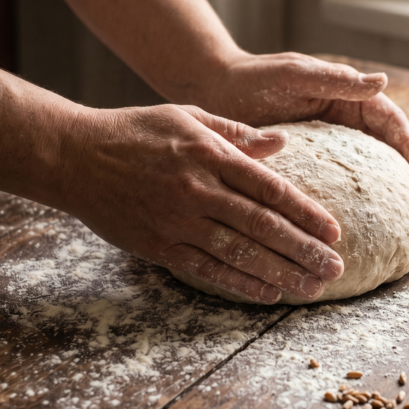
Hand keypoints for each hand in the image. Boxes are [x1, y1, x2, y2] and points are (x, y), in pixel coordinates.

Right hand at [57, 104, 344, 303]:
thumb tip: (281, 144)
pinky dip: (240, 282)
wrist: (73, 156)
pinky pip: (207, 269)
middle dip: (303, 250)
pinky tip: (268, 292)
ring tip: (311, 288)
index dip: (306, 213)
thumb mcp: (186, 116)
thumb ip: (235, 133)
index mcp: (209, 154)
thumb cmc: (134, 130)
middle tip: (335, 268)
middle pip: (262, 226)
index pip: (270, 188)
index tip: (334, 231)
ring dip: (280, 272)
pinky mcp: (158, 245)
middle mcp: (197, 189)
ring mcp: (177, 221)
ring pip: (239, 253)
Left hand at [200, 52, 408, 208]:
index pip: (390, 122)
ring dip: (389, 189)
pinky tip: (361, 222)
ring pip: (367, 166)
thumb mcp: (295, 74)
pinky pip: (337, 179)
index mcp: (346, 95)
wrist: (213, 89)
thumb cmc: (252, 76)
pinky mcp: (306, 159)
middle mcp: (342, 118)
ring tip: (408, 218)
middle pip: (387, 148)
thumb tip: (382, 82)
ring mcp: (326, 140)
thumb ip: (337, 80)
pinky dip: (354, 198)